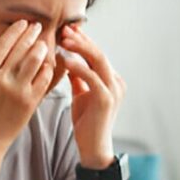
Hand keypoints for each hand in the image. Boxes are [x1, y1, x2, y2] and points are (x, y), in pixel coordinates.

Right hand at [0, 20, 55, 152]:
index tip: (23, 23)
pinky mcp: (30, 103)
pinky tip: (48, 63)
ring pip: (34, 62)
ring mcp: (17, 91)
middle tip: (37, 26)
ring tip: (43, 42)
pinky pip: (43, 80)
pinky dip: (47, 69)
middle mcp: (1, 80)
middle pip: (20, 49)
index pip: (3, 45)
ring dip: (40, 49)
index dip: (15, 31)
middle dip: (30, 34)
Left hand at [57, 24, 125, 168]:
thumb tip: (67, 61)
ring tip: (64, 39)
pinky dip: (78, 66)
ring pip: (98, 60)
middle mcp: (116, 82)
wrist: (93, 149)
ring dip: (80, 48)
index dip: (83, 41)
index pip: (97, 55)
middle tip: (65, 30)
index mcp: (111, 80)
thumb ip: (78, 79)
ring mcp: (113, 90)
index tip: (66, 31)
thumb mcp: (81, 96)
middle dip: (81, 40)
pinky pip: (92, 77)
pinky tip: (65, 58)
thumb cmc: (87, 124)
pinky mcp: (106, 99)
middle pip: (99, 53)